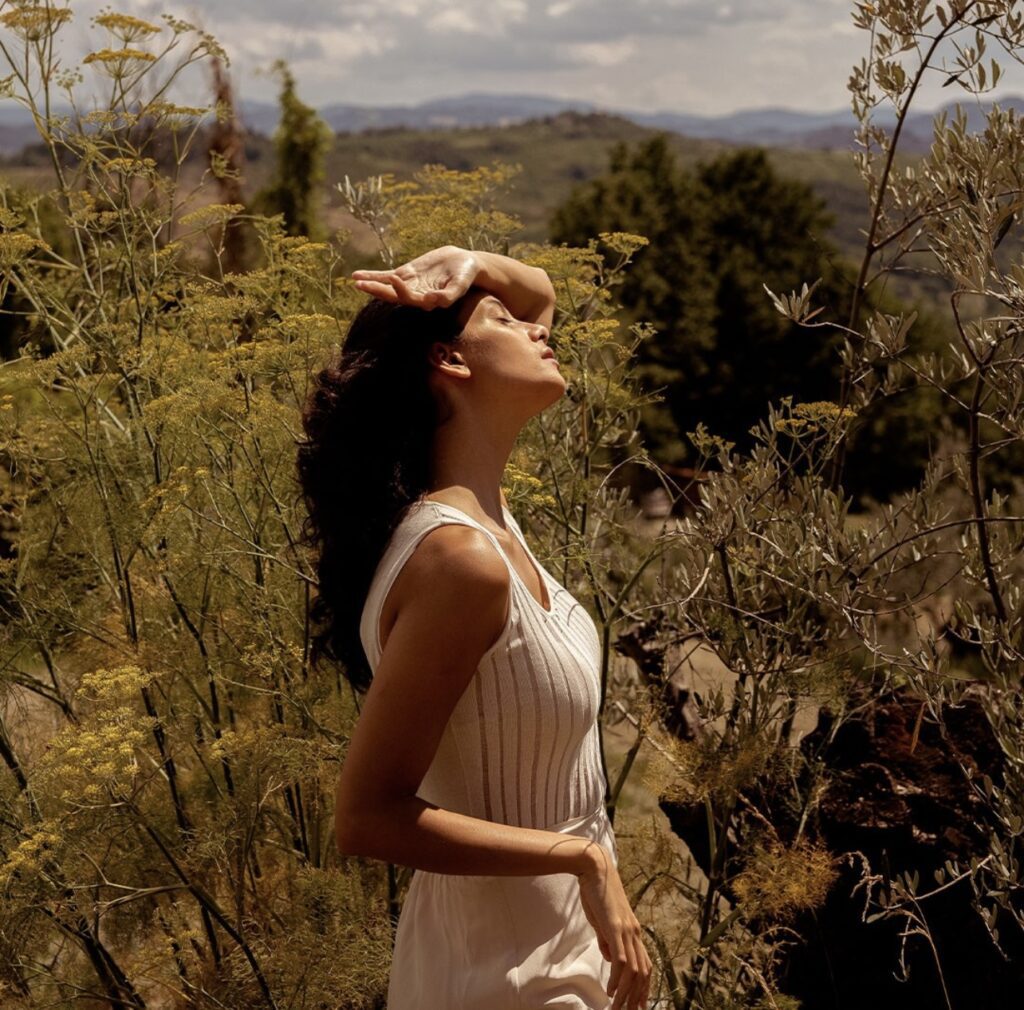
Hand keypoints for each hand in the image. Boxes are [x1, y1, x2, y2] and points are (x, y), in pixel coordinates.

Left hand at [351, 245, 478, 309]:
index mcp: (427, 301)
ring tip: (357, 282)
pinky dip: (372, 276)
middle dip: (377, 290)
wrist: (464, 264)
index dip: (401, 290)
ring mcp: (408, 284)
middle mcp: (415, 296)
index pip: (410, 298)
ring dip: (371, 285)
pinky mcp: (406, 274)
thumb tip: (432, 301)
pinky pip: (385, 276)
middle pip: (392, 295)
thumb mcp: (459, 285)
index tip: (396, 278)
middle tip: (362, 285)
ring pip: (386, 287)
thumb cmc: (465, 276)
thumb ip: (448, 296)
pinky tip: (356, 276)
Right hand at [576, 845, 652, 1009]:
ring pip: (633, 971)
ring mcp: (626, 930)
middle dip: (637, 997)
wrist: (594, 867)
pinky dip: (617, 979)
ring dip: (626, 994)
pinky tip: (611, 991)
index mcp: (633, 930)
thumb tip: (610, 958)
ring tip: (617, 1008)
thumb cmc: (596, 892)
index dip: (644, 987)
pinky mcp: (615, 927)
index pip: (645, 965)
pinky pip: (621, 960)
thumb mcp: (603, 920)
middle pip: (643, 973)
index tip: (638, 1004)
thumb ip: (607, 939)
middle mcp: (634, 932)